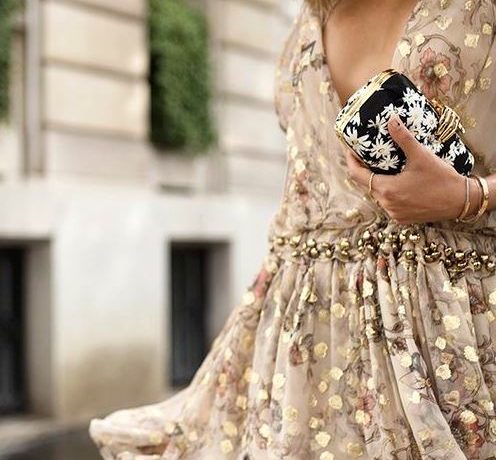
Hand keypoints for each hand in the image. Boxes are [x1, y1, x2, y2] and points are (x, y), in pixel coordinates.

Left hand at [345, 114, 472, 224]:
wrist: (461, 201)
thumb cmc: (441, 178)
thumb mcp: (421, 155)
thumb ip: (403, 138)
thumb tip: (390, 119)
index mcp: (386, 189)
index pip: (357, 175)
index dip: (351, 162)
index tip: (350, 151)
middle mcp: (386, 204)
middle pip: (367, 185)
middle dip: (365, 171)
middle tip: (367, 156)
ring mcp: (394, 213)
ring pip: (378, 196)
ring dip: (378, 183)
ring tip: (382, 168)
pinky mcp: (403, 219)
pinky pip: (389, 204)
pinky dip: (389, 194)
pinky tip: (396, 183)